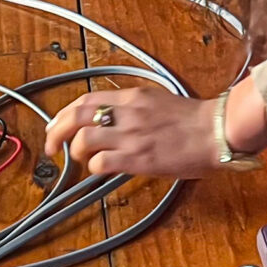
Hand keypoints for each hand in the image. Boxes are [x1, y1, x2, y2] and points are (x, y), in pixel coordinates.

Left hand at [41, 86, 218, 176]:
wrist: (215, 131)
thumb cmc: (192, 120)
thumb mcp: (156, 101)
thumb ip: (132, 107)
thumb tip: (111, 119)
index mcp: (131, 96)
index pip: (85, 99)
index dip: (64, 113)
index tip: (56, 125)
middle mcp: (127, 112)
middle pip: (76, 116)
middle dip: (56, 131)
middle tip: (51, 145)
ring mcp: (131, 135)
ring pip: (84, 140)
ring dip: (76, 151)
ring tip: (83, 160)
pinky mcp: (138, 158)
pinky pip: (101, 162)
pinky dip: (94, 167)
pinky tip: (101, 170)